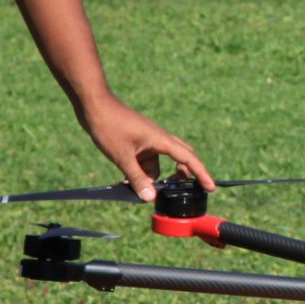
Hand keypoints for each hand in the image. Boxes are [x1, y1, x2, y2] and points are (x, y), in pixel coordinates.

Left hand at [78, 97, 214, 201]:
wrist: (94, 105)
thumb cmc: (109, 125)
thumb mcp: (122, 157)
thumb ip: (137, 178)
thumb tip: (150, 198)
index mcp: (161, 140)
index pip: (189, 158)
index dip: (201, 174)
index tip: (211, 187)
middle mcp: (158, 140)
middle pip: (180, 159)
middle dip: (181, 176)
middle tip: (179, 192)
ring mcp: (148, 141)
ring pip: (157, 164)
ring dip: (151, 177)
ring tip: (135, 190)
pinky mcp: (137, 142)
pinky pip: (145, 161)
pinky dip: (140, 172)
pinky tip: (126, 181)